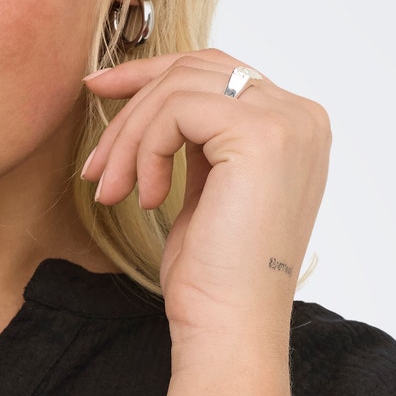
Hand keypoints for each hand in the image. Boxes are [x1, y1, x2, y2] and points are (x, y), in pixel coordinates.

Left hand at [81, 49, 330, 342]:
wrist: (229, 326)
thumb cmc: (214, 276)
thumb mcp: (207, 190)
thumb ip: (199, 140)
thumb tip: (153, 96)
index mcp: (295, 128)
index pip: (216, 71)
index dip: (151, 76)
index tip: (98, 90)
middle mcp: (301, 117)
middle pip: (196, 69)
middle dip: (132, 105)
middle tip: (94, 163)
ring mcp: (286, 122)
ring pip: (179, 88)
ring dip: (130, 139)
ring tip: (112, 191)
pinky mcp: (261, 135)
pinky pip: (176, 110)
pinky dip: (146, 150)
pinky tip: (146, 198)